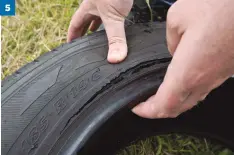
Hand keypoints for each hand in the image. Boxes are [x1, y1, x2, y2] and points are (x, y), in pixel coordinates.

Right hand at [67, 0, 132, 62]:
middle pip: (85, 20)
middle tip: (85, 45)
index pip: (75, 24)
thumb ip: (116, 38)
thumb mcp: (113, 17)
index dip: (72, 35)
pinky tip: (117, 24)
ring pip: (99, 16)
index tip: (70, 46)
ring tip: (98, 36)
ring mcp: (107, 2)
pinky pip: (113, 13)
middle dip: (84, 32)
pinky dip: (113, 20)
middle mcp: (95, 4)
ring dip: (98, 26)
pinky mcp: (118, 0)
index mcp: (88, 8)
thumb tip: (114, 60)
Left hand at [132, 0, 233, 117]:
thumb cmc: (219, 6)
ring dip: (173, 101)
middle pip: (178, 107)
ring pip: (192, 99)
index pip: (165, 104)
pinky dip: (187, 91)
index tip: (136, 107)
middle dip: (159, 110)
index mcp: (189, 71)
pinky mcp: (227, 69)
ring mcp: (218, 76)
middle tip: (145, 103)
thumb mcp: (179, 17)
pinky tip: (181, 81)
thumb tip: (176, 51)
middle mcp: (205, 80)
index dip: (148, 110)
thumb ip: (171, 40)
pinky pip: (203, 88)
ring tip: (158, 94)